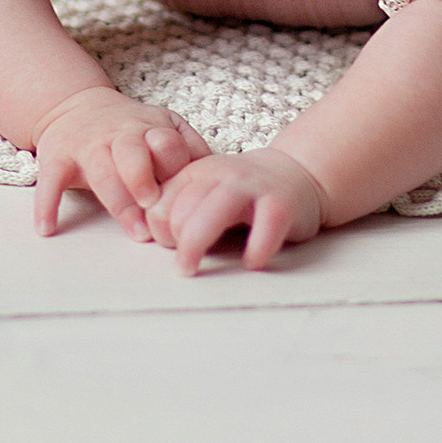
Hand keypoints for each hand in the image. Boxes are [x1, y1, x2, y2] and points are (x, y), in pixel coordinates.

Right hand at [32, 87, 210, 240]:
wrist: (75, 105)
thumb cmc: (130, 129)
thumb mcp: (165, 127)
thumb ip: (192, 149)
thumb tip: (226, 176)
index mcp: (150, 129)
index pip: (168, 144)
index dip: (176, 168)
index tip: (184, 197)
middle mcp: (119, 135)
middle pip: (133, 153)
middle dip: (144, 178)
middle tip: (156, 208)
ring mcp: (87, 146)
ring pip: (100, 169)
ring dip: (117, 200)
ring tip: (134, 231)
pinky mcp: (57, 158)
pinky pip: (50, 180)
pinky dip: (46, 204)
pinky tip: (48, 228)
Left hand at [147, 146, 328, 274]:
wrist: (294, 173)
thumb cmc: (242, 194)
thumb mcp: (203, 192)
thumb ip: (177, 209)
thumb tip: (147, 239)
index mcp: (195, 173)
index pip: (158, 207)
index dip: (159, 234)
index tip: (173, 246)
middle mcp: (220, 174)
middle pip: (180, 213)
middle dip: (176, 245)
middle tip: (186, 263)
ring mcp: (251, 186)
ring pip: (213, 215)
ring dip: (196, 246)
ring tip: (194, 269)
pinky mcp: (281, 203)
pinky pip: (265, 227)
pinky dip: (255, 250)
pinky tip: (251, 261)